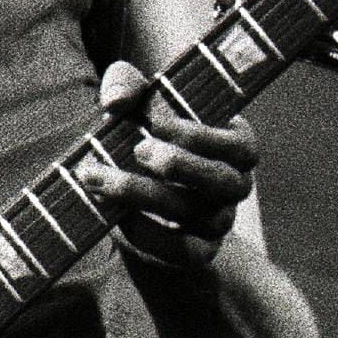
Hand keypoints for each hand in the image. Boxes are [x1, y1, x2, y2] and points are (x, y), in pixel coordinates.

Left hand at [90, 60, 256, 273]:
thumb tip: (114, 101)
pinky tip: (114, 215)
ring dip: (144, 196)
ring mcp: (220, 221)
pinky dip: (147, 234)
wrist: (137, 191)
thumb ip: (127, 86)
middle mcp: (235, 185)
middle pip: (221, 181)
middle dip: (179, 165)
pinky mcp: (198, 250)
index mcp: (236, 145)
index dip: (199, 135)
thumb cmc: (144, 131)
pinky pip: (182, 251)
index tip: (154, 121)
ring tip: (100, 179)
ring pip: (196, 215)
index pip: (238, 144)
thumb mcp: (137, 102)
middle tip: (138, 150)